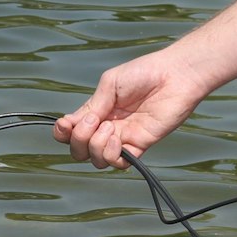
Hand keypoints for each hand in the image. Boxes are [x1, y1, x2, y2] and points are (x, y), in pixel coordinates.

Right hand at [54, 50, 208, 169]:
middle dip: (78, 140)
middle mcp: (107, 128)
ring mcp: (123, 138)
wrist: (173, 76)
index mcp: (97, 111)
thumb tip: (74, 124)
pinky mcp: (140, 145)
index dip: (62, 133)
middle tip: (94, 121)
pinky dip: (112, 155)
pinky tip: (119, 138)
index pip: (70, 131)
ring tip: (110, 127)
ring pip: (97, 160)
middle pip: (79, 151)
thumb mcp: (110, 84)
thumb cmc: (143, 73)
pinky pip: (119, 163)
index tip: (66, 124)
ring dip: (96, 146)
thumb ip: (94, 106)